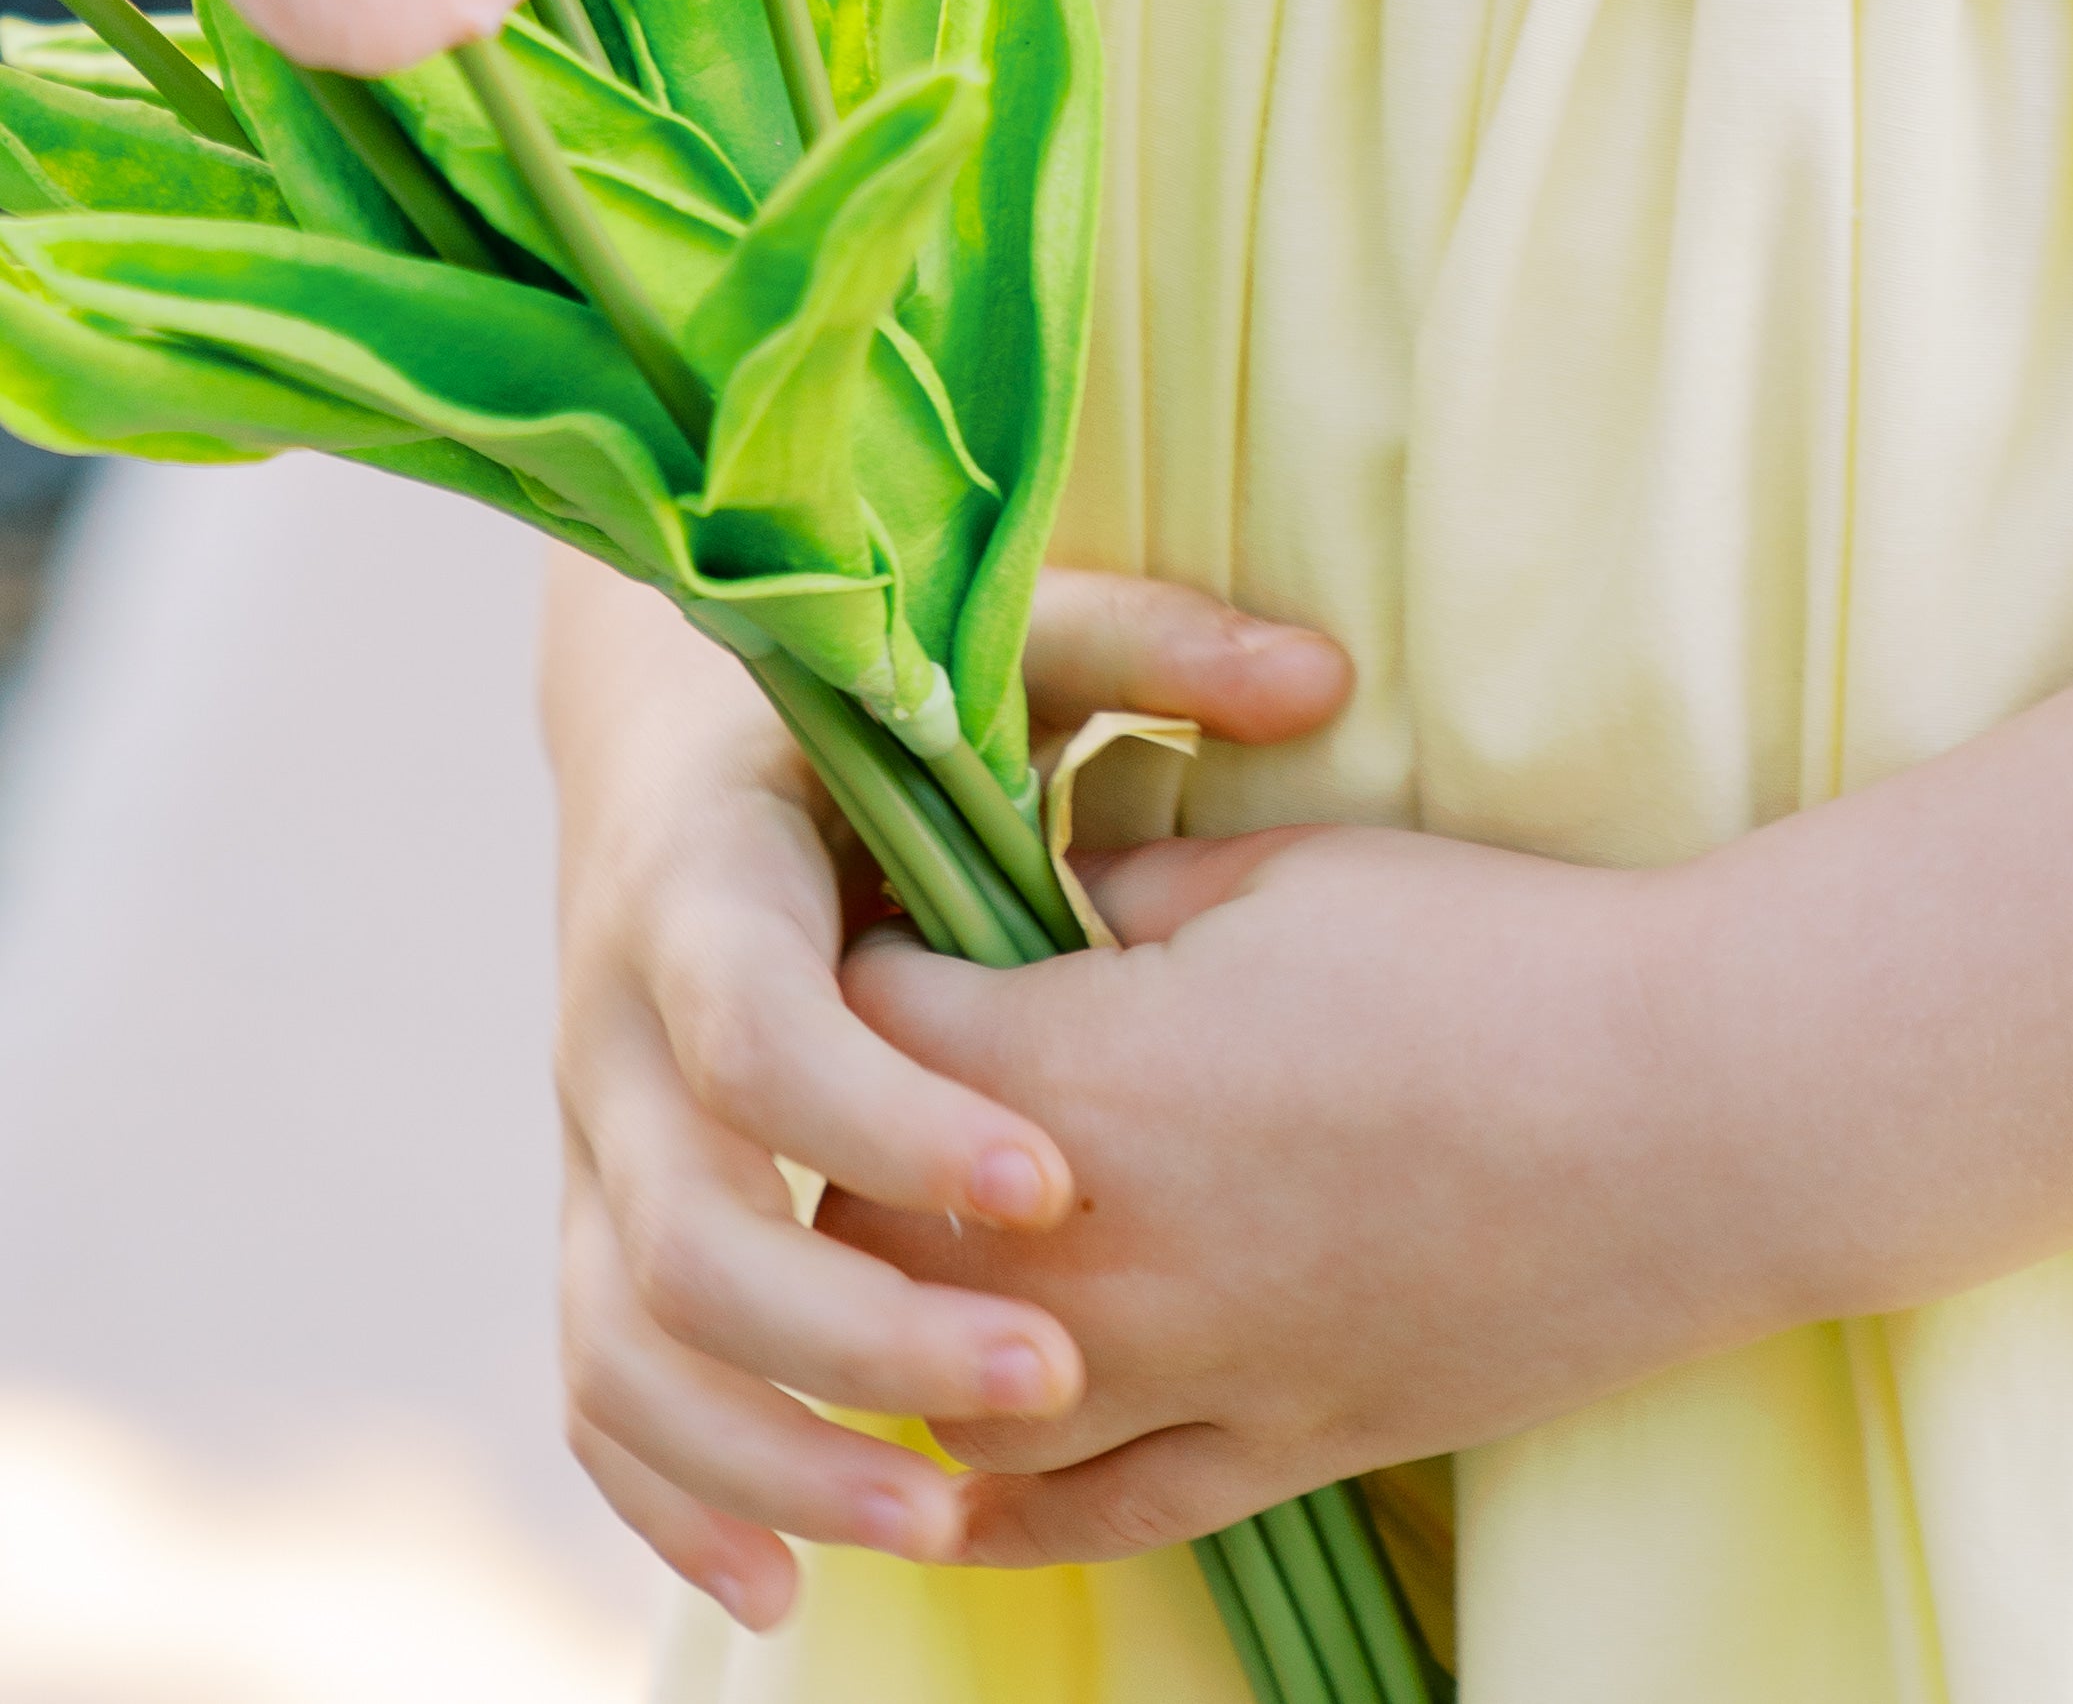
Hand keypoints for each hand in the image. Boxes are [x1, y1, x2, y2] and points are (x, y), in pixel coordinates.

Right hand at [542, 556, 1351, 1629]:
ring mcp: (592, 1145)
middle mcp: (615, 1026)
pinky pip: (598, 1393)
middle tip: (1053, 1375)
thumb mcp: (987, 646)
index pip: (761, 1027)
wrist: (672, 726)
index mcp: (703, 879)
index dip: (892, 1119)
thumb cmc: (863, 701)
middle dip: (860, 1328)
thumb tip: (1317, 676)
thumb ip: (1142, 651)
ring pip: (627, 1344)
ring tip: (938, 1528)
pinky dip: (674, 1501)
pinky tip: (791, 1590)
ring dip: (770, 1453)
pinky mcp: (598, 1224)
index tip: (1052, 1182)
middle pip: (691, 1227)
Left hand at [831, 823, 1703, 1565]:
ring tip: (936, 1260)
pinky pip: (1093, 1517)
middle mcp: (1096, 1245)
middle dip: (861, 1154)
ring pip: (952, 1395)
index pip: (861, 1026)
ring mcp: (1188, 1369)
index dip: (860, 965)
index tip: (887, 933)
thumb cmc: (1489, 957)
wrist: (1693, 1110)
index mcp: (1078, 1068)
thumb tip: (1036, 892)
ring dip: (916, 1329)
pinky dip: (1010, 1504)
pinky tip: (969, 1476)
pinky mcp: (1280, 1449)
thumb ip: (1123, 891)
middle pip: (866, 1229)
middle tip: (907, 1088)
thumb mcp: (1280, 871)